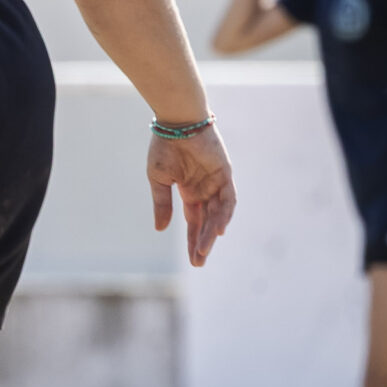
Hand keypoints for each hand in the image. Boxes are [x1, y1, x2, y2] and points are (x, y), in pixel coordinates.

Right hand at [149, 124, 234, 266]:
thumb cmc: (164, 147)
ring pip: (217, 215)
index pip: (194, 222)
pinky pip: (227, 199)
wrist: (175, 123)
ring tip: (203, 251)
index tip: (192, 261)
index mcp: (190, 192)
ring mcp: (216, 183)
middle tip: (198, 263)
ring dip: (210, 233)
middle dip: (202, 243)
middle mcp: (205, 191)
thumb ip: (162, 204)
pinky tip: (218, 230)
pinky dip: (224, 214)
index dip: (192, 241)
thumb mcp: (159, 181)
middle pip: (206, 223)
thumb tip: (160, 229)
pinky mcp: (225, 174)